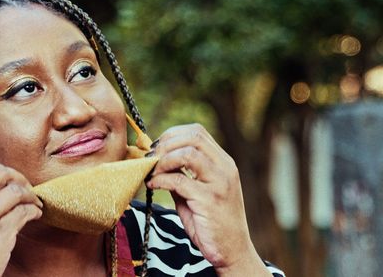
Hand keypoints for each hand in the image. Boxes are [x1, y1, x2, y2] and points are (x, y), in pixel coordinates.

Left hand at [146, 124, 267, 275]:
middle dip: (165, 144)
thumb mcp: (196, 191)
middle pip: (193, 137)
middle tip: (150, 158)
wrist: (232, 250)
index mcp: (223, 162)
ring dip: (163, 160)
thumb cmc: (211, 221)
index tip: (155, 148)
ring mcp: (220, 183)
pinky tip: (153, 186)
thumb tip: (154, 159)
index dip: (171, 135)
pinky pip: (179, 181)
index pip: (197, 132)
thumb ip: (181, 174)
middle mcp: (225, 168)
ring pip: (188, 154)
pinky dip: (161, 180)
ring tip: (151, 172)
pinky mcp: (210, 201)